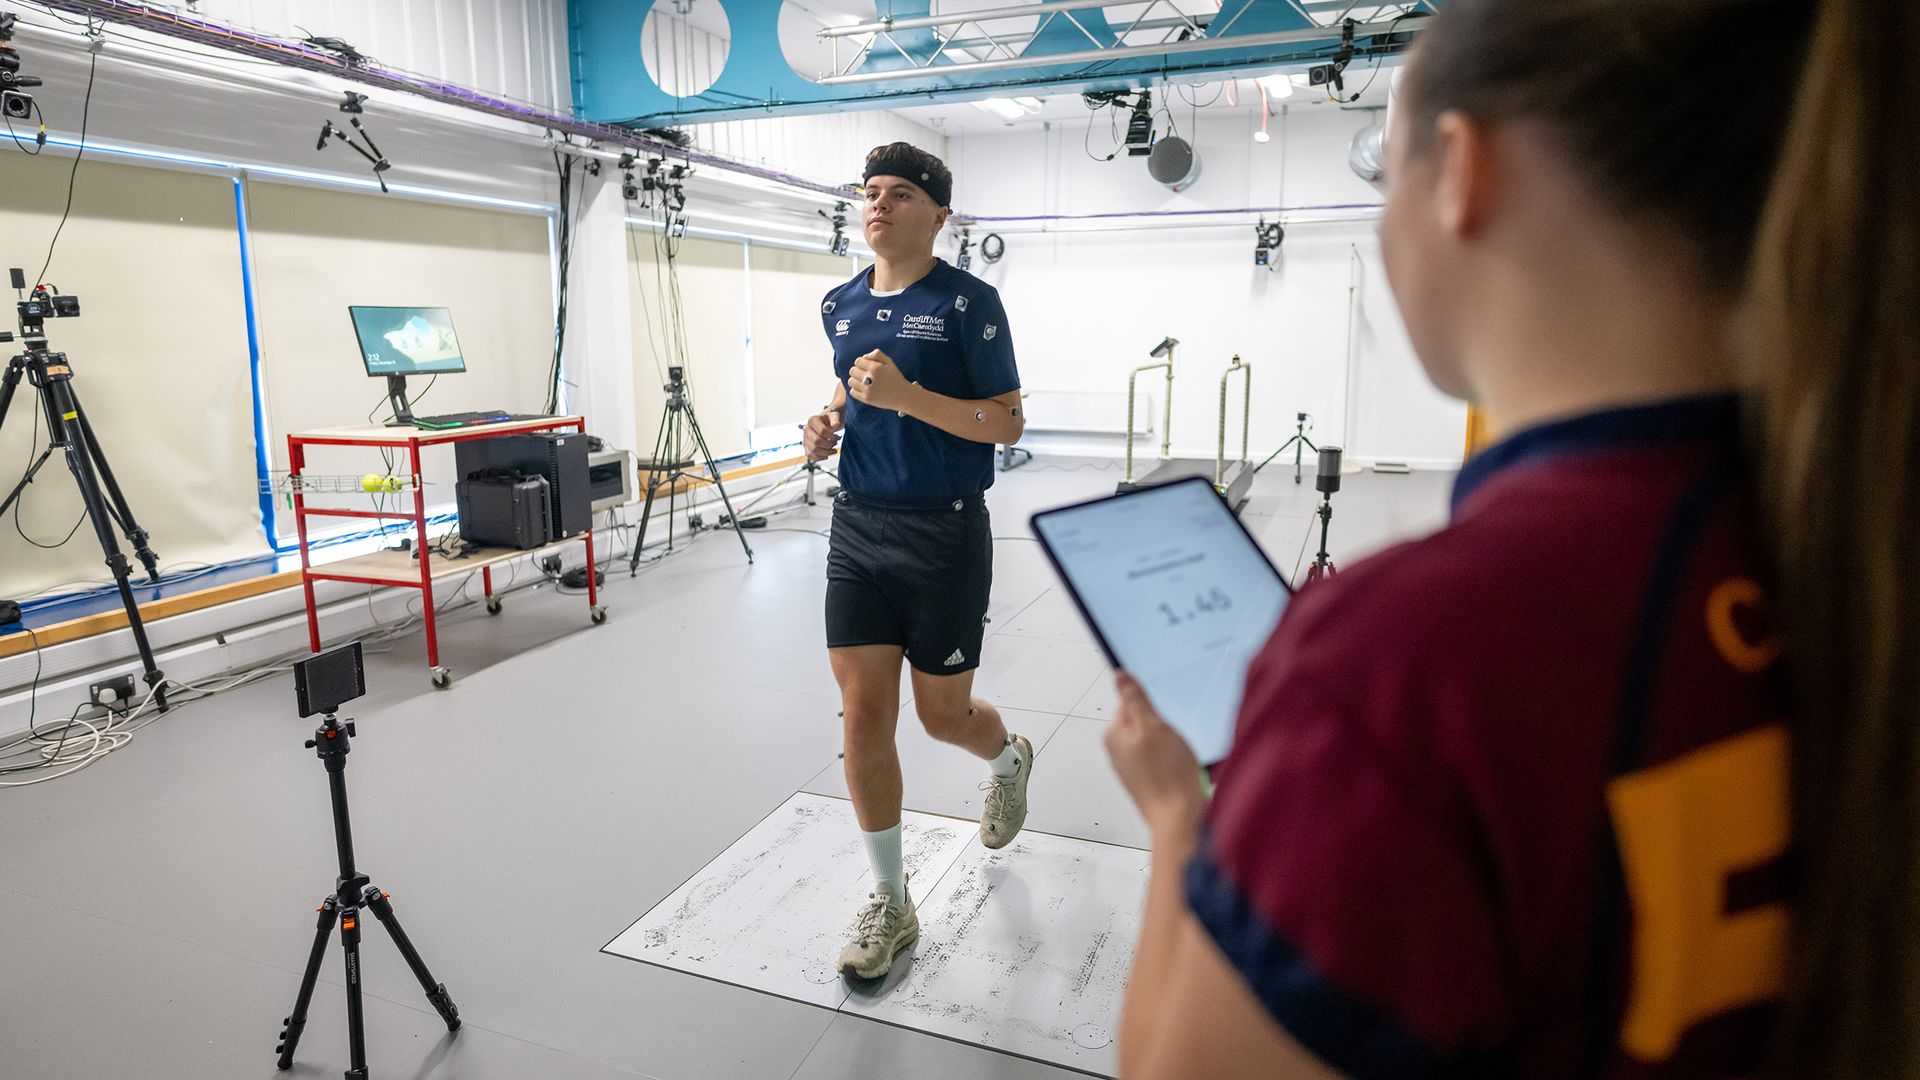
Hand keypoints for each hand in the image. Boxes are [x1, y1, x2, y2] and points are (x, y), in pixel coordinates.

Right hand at [802, 409, 842, 461]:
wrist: (827, 423)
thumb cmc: (831, 420)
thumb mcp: (836, 416)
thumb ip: (837, 419)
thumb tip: (836, 425)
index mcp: (813, 420)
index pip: (822, 431)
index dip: (832, 436)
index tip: (838, 437)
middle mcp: (807, 429)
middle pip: (816, 441)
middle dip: (829, 444)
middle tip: (835, 443)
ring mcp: (805, 439)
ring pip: (813, 450)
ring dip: (826, 452)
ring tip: (833, 450)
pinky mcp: (806, 447)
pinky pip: (810, 455)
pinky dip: (820, 457)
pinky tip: (827, 455)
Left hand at [848, 350, 914, 412]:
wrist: (903, 396)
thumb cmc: (896, 378)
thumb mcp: (890, 362)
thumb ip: (877, 355)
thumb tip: (864, 357)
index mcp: (875, 367)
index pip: (857, 361)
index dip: (861, 363)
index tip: (867, 367)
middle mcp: (870, 378)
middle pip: (852, 371)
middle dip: (857, 371)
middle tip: (865, 375)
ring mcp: (868, 389)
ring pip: (851, 381)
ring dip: (855, 380)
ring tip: (864, 382)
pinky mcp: (867, 399)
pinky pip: (852, 392)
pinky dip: (856, 390)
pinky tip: (864, 389)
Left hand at [1106, 670, 1206, 836]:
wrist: (1179, 818)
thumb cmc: (1167, 775)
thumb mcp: (1152, 725)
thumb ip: (1134, 698)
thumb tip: (1119, 675)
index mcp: (1114, 735)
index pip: (1131, 704)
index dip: (1153, 710)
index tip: (1163, 722)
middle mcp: (1118, 751)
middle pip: (1145, 723)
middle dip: (1164, 728)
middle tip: (1173, 742)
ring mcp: (1132, 768)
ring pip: (1156, 741)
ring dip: (1171, 745)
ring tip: (1178, 758)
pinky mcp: (1147, 780)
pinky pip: (1162, 759)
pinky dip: (1174, 760)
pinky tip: (1181, 770)